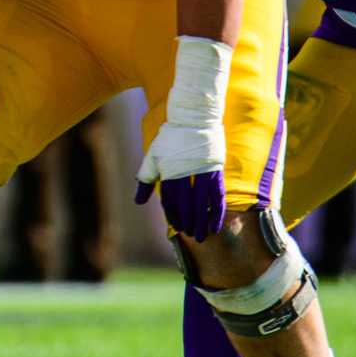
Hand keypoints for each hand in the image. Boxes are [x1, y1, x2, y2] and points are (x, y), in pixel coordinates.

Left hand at [135, 121, 226, 240]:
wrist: (194, 120)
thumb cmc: (171, 140)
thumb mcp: (153, 157)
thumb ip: (146, 180)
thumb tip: (138, 202)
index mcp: (168, 172)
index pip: (170, 200)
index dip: (173, 215)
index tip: (176, 226)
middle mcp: (185, 174)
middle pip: (186, 205)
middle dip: (187, 222)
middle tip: (190, 236)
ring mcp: (202, 174)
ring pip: (201, 204)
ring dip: (201, 222)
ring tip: (201, 236)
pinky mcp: (216, 172)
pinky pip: (217, 197)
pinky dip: (216, 213)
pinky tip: (215, 225)